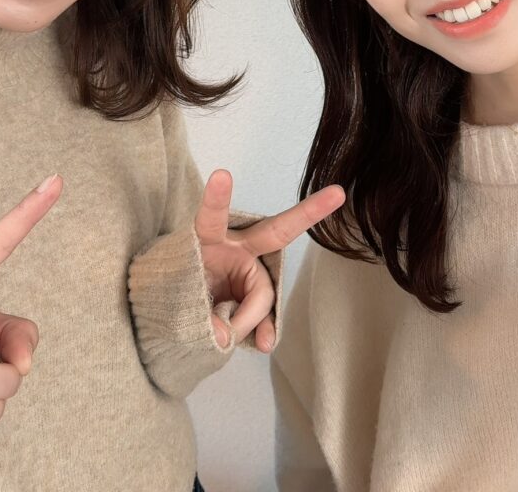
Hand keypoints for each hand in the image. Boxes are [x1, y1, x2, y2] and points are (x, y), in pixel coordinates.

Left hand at [195, 171, 344, 352]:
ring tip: (221, 336)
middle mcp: (237, 246)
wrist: (180, 303)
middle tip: (337, 194)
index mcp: (209, 237)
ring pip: (263, 293)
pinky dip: (264, 329)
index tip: (221, 174)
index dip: (217, 197)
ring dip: (247, 318)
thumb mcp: (180, 299)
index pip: (213, 215)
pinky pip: (266, 313)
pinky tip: (262, 343)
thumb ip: (200, 316)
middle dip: (308, 212)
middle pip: (275, 231)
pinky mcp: (256, 293)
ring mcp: (251, 269)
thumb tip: (225, 337)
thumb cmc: (180, 286)